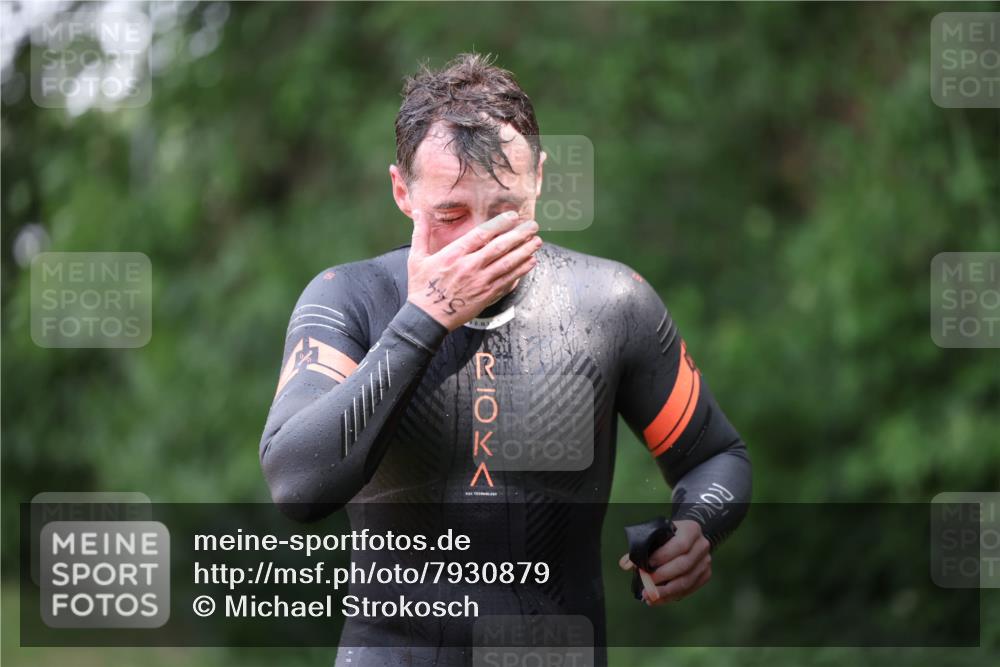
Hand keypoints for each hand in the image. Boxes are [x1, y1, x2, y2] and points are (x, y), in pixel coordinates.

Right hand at [407, 209, 541, 330]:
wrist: (427, 318)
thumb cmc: (421, 287)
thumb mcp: (417, 258)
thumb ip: (420, 233)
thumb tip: (418, 212)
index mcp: (454, 255)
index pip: (481, 234)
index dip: (500, 224)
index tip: (513, 216)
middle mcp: (470, 267)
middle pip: (500, 247)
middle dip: (519, 235)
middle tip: (533, 227)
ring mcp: (480, 283)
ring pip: (508, 264)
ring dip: (525, 252)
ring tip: (537, 243)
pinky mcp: (486, 296)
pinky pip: (508, 282)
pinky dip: (520, 272)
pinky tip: (530, 263)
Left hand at [618, 520, 711, 605]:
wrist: (688, 538)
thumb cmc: (668, 537)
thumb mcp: (658, 535)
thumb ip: (642, 547)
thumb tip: (625, 564)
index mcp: (691, 530)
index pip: (680, 545)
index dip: (663, 556)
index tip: (647, 565)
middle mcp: (702, 545)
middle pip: (684, 565)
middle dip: (663, 577)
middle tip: (646, 585)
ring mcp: (705, 561)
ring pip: (687, 581)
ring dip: (667, 592)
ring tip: (650, 597)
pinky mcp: (705, 575)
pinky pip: (689, 589)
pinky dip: (673, 596)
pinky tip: (659, 599)